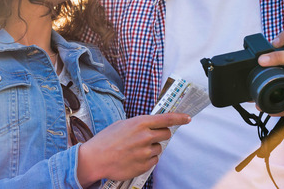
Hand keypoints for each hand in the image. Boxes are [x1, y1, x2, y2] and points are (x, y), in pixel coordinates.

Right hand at [76, 112, 190, 185]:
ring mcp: (145, 152)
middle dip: (161, 134)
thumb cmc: (106, 140)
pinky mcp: (144, 165)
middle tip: (149, 137)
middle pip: (166, 134)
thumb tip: (152, 125)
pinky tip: (134, 158)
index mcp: (140, 123)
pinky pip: (154, 160)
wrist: (95, 159)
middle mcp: (145, 136)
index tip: (188, 118)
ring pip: (159, 148)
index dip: (180, 118)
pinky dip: (147, 159)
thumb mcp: (122, 124)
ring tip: (135, 149)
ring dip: (151, 148)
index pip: (167, 118)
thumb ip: (139, 124)